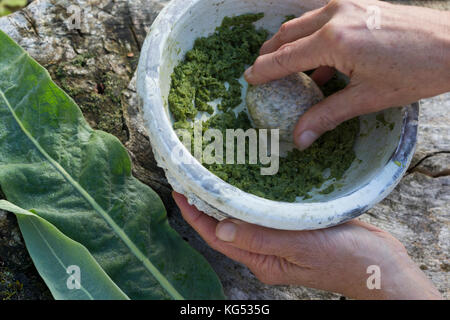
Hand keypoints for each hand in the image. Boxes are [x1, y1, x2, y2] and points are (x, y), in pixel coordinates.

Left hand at [173, 192, 441, 298]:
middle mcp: (265, 251)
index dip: (196, 216)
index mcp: (262, 260)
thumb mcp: (301, 247)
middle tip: (192, 177)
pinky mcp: (294, 229)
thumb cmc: (345, 259)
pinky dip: (252, 198)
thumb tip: (220, 228)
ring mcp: (279, 240)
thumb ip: (261, 238)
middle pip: (226, 228)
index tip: (179, 191)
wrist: (380, 264)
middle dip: (207, 205)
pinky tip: (250, 181)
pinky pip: (264, 213)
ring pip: (244, 218)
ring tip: (213, 175)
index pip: (218, 237)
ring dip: (227, 199)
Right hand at [244, 0, 449, 149]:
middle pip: (288, 34)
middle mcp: (336, 15)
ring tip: (285, 67)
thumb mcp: (367, 98)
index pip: (285, 57)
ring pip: (304, 24)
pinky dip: (313, 39)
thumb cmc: (417, 70)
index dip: (264, 70)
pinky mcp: (361, 4)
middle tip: (261, 71)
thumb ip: (327, 116)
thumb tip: (300, 138)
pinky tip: (320, 63)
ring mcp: (349, 5)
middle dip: (270, 53)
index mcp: (334, 39)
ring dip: (290, 44)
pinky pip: (324, 20)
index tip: (248, 78)